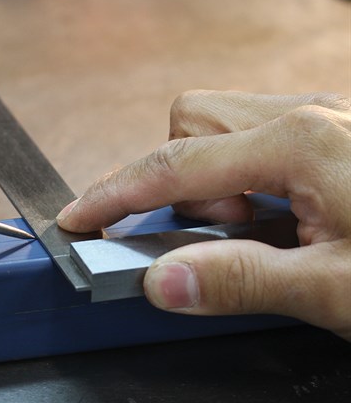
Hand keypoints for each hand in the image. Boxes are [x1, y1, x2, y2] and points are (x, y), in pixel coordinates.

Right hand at [57, 91, 350, 339]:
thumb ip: (242, 280)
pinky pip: (257, 137)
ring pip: (224, 127)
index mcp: (301, 142)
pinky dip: (242, 177)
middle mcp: (310, 114)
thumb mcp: (335, 288)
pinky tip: (278, 217)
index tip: (79, 216)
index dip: (115, 195)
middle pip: (192, 124)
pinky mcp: (334, 132)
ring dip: (211, 180)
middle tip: (212, 235)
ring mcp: (326, 116)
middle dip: (176, 181)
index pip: (174, 165)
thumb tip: (162, 281)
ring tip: (255, 229)